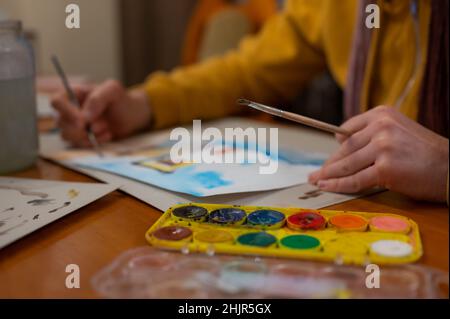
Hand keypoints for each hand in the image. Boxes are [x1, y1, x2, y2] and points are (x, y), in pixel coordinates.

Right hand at [51, 80, 151, 146]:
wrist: (132, 116)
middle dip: (79, 129)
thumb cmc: (121, 100)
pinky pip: (79, 144)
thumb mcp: (113, 91)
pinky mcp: (81, 138)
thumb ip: (98, 98)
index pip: (56, 101)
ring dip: (87, 136)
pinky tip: (107, 135)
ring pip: (66, 135)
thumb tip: (85, 117)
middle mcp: (69, 110)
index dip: (65, 112)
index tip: (82, 122)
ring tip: (106, 129)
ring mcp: (73, 125)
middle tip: (98, 127)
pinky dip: (93, 142)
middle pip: (60, 122)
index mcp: (73, 94)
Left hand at [308, 106, 448, 201]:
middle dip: (330, 164)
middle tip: (316, 173)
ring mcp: (382, 147)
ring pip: (347, 165)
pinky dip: (338, 185)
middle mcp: (380, 127)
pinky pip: (355, 179)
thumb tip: (341, 145)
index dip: (336, 147)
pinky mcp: (385, 168)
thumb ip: (373, 135)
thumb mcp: (398, 132)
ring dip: (328, 175)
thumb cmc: (425, 153)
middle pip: (345, 149)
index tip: (329, 157)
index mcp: (382, 114)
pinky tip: (326, 187)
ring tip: (316, 180)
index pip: (348, 130)